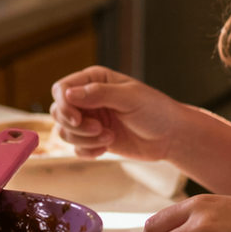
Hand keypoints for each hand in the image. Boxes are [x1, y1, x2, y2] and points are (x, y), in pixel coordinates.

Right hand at [49, 66, 183, 161]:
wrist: (171, 136)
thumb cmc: (156, 110)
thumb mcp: (129, 97)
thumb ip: (99, 94)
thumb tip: (68, 94)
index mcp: (94, 80)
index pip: (62, 89)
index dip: (64, 105)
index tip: (77, 119)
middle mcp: (88, 99)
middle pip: (58, 112)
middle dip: (75, 125)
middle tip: (99, 129)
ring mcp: (90, 120)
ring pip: (65, 132)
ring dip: (84, 140)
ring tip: (108, 138)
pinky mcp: (94, 139)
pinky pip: (76, 148)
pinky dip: (87, 151)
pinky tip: (105, 149)